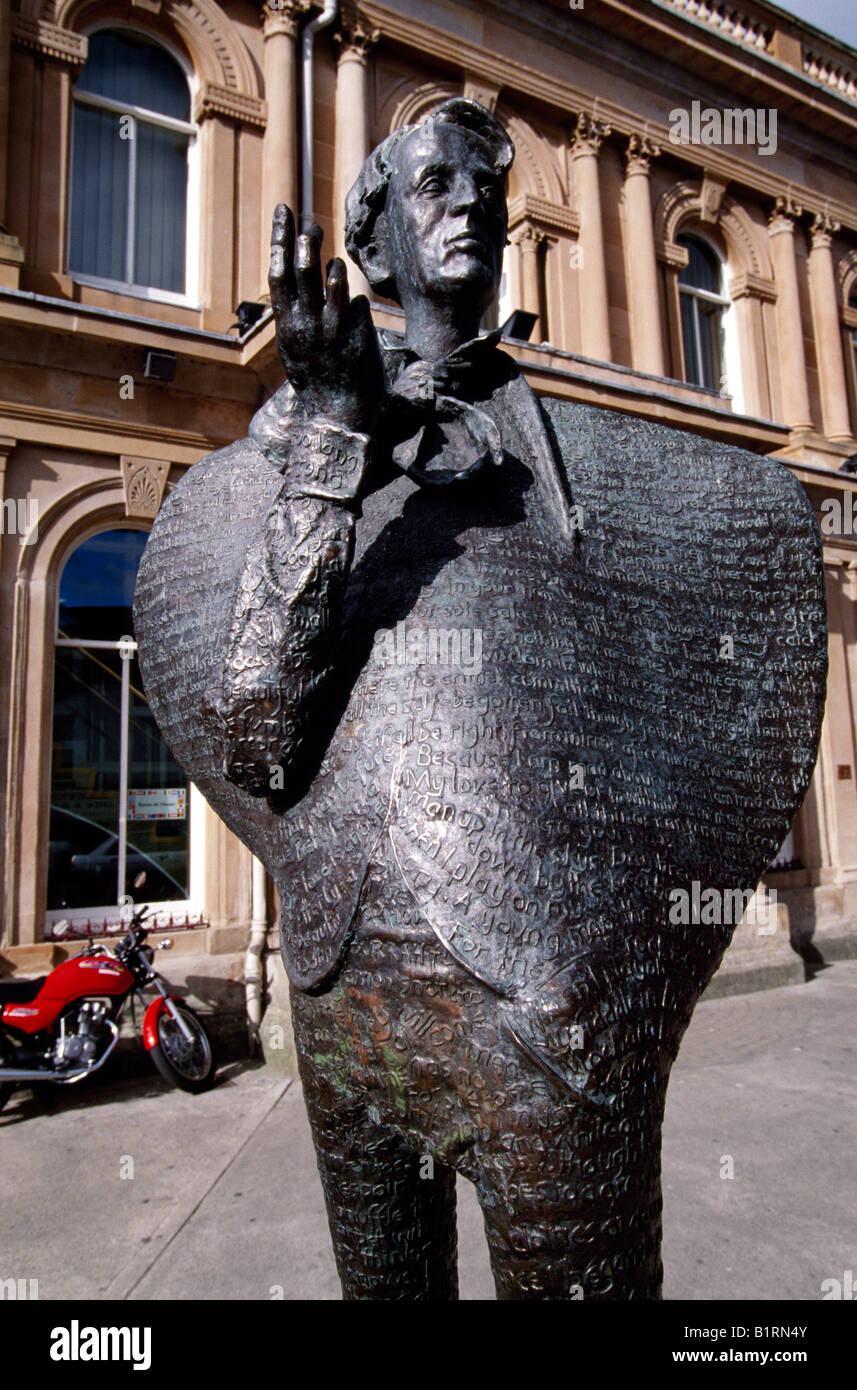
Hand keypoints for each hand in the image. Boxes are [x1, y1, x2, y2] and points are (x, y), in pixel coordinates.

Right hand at [269, 205, 384, 434]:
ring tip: (334, 264)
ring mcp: (333, 331)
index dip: (281, 238)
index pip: (279, 272)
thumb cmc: (318, 379)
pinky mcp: (358, 338)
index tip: (284, 209)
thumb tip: (304, 272)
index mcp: (286, 326)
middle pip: (303, 268)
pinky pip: (357, 304)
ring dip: (334, 266)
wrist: (337, 418)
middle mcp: (306, 326)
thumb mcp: (295, 347)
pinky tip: (353, 306)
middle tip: (313, 225)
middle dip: (307, 239)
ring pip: (332, 279)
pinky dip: (353, 300)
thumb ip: (296, 311)